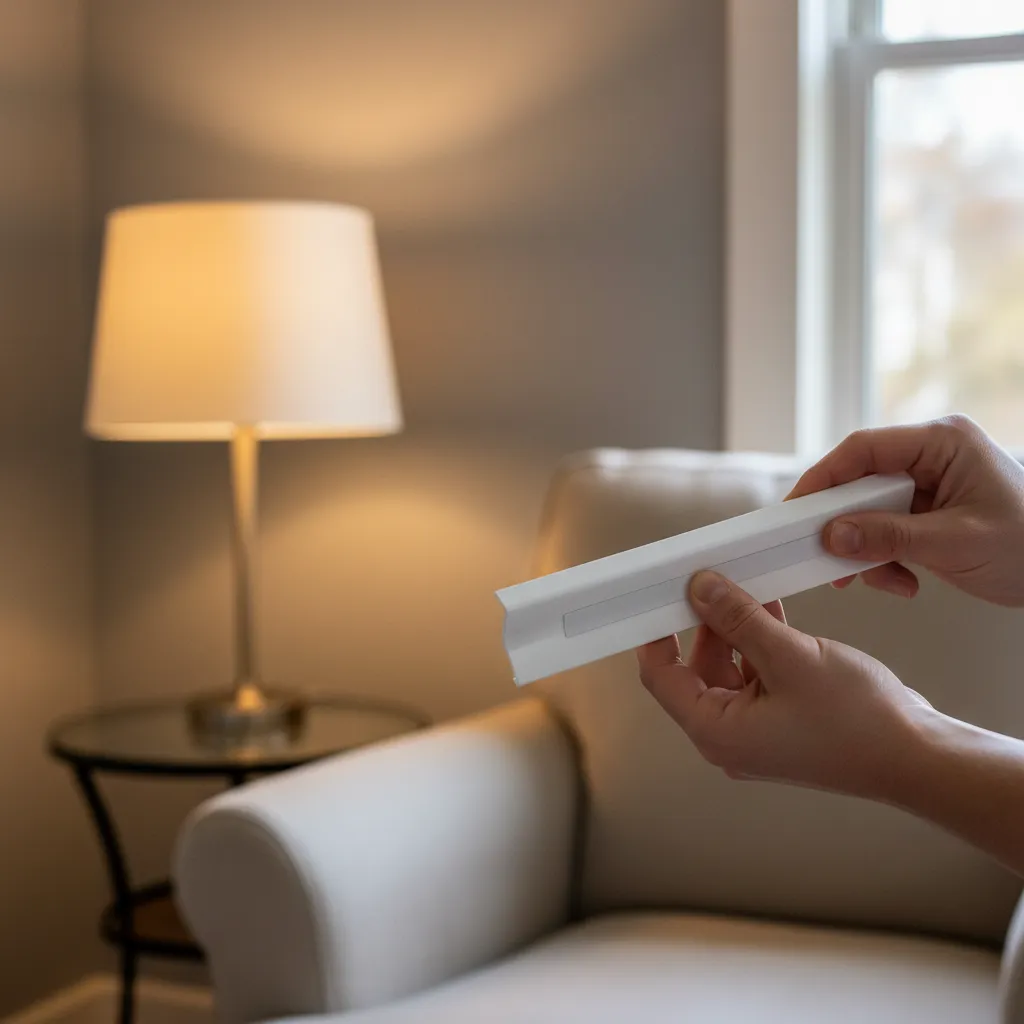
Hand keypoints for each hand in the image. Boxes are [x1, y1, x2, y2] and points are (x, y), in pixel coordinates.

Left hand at [637, 571, 931, 799]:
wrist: (919, 757)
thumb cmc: (857, 720)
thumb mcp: (790, 657)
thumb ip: (738, 619)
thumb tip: (699, 588)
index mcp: (715, 730)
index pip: (661, 675)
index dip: (655, 633)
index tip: (656, 596)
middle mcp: (729, 736)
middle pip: (695, 668)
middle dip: (704, 623)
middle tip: (711, 579)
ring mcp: (757, 731)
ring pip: (728, 668)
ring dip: (736, 628)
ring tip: (746, 587)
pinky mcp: (782, 721)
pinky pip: (757, 675)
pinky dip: (760, 644)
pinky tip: (770, 609)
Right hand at [788, 415, 1023, 605]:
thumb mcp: (956, 543)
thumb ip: (890, 538)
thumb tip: (831, 535)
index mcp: (943, 442)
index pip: (864, 450)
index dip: (823, 478)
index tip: (796, 511)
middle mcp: (932, 456)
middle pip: (861, 482)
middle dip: (844, 525)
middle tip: (825, 557)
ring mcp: (930, 485)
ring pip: (869, 511)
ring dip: (865, 549)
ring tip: (875, 581)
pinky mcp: (929, 513)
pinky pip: (887, 530)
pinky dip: (885, 559)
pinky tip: (903, 582)